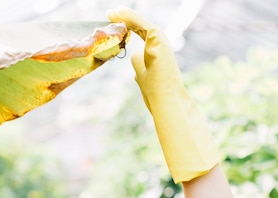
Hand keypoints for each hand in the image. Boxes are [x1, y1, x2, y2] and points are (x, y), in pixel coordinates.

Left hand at [107, 8, 219, 182]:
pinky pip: (140, 24)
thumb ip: (140, 68)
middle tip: (108, 13)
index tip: (112, 21)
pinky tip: (114, 13)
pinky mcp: (158, 41)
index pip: (141, 34)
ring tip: (109, 12)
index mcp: (155, 53)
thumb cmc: (158, 98)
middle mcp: (159, 46)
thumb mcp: (144, 79)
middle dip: (124, 18)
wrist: (169, 105)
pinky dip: (127, 17)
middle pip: (139, 26)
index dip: (127, 28)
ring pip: (140, 22)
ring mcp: (159, 43)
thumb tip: (133, 58)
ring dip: (124, 15)